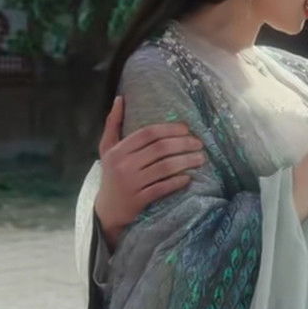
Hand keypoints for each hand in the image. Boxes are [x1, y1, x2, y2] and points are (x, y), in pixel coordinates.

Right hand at [94, 96, 201, 246]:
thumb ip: (113, 123)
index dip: (169, 129)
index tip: (186, 128)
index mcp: (118, 150)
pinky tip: (188, 177)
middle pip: (160, 149)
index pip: (147, 134)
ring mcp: (131, 183)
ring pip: (164, 168)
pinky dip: (177, 182)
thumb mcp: (107, 148)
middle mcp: (124, 165)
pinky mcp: (139, 200)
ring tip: (200, 159)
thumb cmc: (111, 174)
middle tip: (199, 143)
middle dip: (183, 144)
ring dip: (186, 161)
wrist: (106, 210)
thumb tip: (120, 98)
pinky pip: (163, 188)